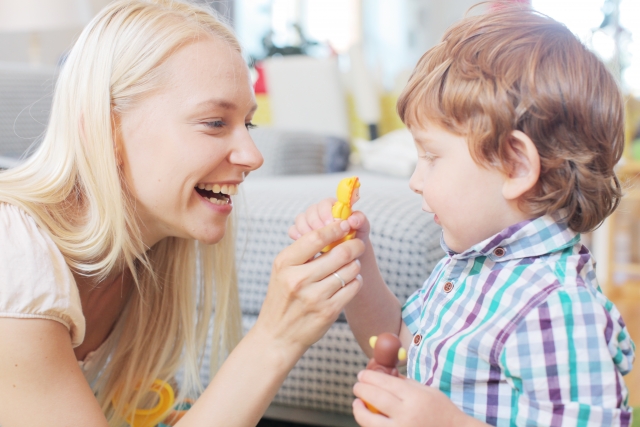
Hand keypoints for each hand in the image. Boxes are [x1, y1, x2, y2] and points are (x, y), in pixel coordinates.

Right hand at [255, 220, 365, 355]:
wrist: (277, 336)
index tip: (344, 224)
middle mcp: (298, 280)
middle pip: (339, 253)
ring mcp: (314, 297)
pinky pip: (354, 287)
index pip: (315, 238)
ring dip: (355, 264)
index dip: (334, 228)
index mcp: (285, 264)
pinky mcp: (328, 311)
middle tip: (358, 244)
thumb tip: (333, 229)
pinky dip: (356, 281)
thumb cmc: (282, 298)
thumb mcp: (282, 271)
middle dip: (354, 245)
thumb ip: (303, 251)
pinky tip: (350, 281)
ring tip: (351, 265)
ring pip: (350, 270)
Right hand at [288, 198, 370, 244]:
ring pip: (300, 219)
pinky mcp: (302, 236)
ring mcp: (310, 224)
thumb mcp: (362, 231)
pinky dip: (297, 235)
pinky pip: (293, 230)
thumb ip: (361, 221)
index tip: (331, 224)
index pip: (326, 202)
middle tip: (324, 235)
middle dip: (316, 222)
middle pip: (311, 210)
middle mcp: (321, 214)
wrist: (349, 260)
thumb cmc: (355, 242)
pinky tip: (305, 246)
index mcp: (335, 208)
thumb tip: (353, 219)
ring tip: (316, 243)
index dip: (326, 211)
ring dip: (307, 229)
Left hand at [352, 370, 480, 426]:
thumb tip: (385, 373)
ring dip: (359, 410)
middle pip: (375, 398)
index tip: (362, 374)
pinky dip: (369, 423)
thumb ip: (405, 383)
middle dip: (361, 389)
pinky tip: (368, 417)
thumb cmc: (442, 411)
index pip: (385, 383)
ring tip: (357, 403)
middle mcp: (407, 415)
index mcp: (415, 398)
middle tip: (357, 385)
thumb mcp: (428, 391)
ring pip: (370, 420)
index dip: (370, 377)